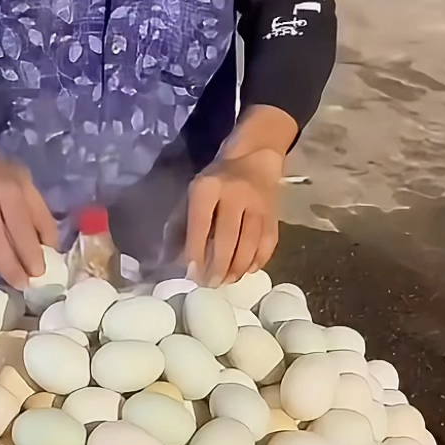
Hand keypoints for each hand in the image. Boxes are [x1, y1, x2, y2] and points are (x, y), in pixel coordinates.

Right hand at [0, 145, 58, 288]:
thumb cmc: (2, 177)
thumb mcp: (28, 188)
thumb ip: (40, 217)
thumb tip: (51, 249)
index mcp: (7, 191)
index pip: (20, 229)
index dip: (30, 255)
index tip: (38, 273)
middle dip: (12, 270)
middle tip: (23, 285)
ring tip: (7, 277)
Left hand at [184, 147, 283, 284]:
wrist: (254, 159)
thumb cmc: (215, 182)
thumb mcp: (191, 195)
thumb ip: (179, 228)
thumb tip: (169, 261)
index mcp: (209, 187)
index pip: (200, 224)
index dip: (195, 252)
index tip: (191, 275)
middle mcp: (236, 194)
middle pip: (228, 239)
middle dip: (218, 267)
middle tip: (210, 284)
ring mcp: (259, 206)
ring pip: (250, 246)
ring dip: (237, 270)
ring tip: (226, 281)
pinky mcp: (275, 216)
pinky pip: (267, 245)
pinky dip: (256, 262)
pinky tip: (244, 271)